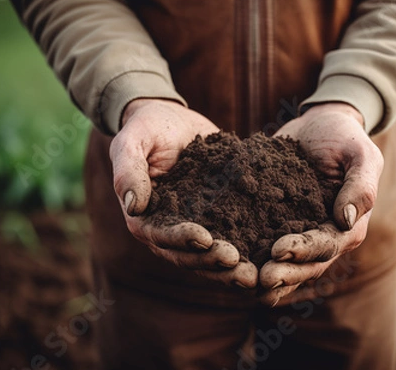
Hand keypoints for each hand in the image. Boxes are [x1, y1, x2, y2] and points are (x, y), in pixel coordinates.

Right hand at [109, 98, 256, 288]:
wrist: (172, 121)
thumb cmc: (146, 128)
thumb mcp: (132, 142)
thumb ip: (128, 171)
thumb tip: (133, 205)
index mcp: (144, 217)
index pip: (160, 236)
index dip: (182, 241)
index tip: (205, 240)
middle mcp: (167, 230)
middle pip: (188, 255)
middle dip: (211, 262)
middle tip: (238, 265)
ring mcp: (193, 227)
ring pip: (209, 257)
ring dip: (230, 269)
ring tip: (254, 275)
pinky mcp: (217, 219)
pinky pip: (230, 239)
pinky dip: (247, 250)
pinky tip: (267, 257)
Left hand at [259, 102, 383, 304]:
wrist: (320, 126)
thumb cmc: (345, 138)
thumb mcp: (361, 155)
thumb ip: (360, 186)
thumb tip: (345, 220)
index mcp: (348, 227)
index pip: (327, 245)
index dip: (304, 251)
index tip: (278, 250)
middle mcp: (326, 239)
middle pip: (306, 266)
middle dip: (284, 274)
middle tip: (261, 279)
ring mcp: (301, 236)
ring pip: (287, 266)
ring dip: (268, 277)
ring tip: (244, 281)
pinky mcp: (278, 227)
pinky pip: (265, 249)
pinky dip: (252, 261)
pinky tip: (231, 267)